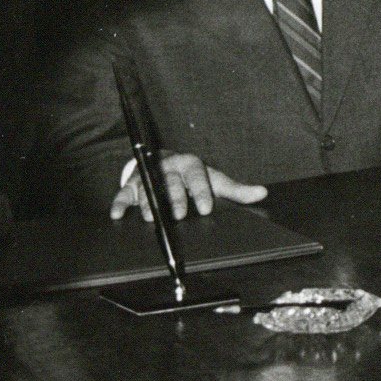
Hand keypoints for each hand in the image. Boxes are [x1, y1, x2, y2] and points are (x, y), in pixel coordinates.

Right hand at [112, 153, 265, 221]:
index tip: (206, 208)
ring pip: (147, 188)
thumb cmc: (195, 177)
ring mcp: (149, 174)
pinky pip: (123, 193)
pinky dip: (119, 203)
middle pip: (171, 182)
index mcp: (191, 165)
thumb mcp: (216, 180)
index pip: (198, 176)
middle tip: (179, 215)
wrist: (167, 164)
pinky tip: (118, 214)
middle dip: (175, 198)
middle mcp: (169, 167)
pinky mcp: (131, 184)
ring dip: (148, 202)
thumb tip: (262, 193)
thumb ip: (237, 190)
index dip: (202, 192)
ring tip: (150, 217)